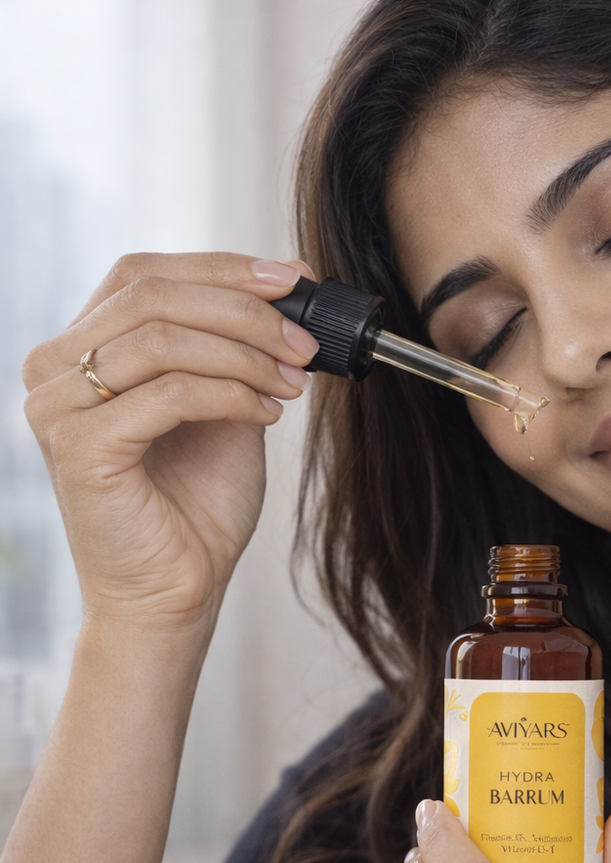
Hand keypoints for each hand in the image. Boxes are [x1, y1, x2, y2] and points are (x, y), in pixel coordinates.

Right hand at [21, 252, 318, 634]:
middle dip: (243, 310)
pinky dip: (229, 394)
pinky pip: (167, 393)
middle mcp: (54, 369)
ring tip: (292, 381)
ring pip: (162, 339)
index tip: (292, 280)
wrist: (176, 594)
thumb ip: (236, 345)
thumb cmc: (195, 507)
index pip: (143, 274)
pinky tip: (266, 413)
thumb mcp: (224, 404)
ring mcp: (57, 406)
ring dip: (244, 353)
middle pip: (151, 295)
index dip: (221, 268)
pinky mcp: (78, 446)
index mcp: (80, 349)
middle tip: (303, 339)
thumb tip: (289, 278)